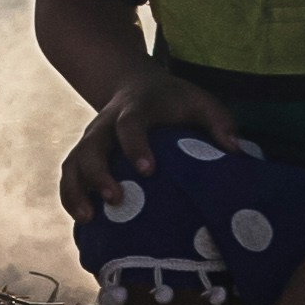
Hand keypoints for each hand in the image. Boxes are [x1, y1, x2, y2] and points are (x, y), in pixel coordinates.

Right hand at [56, 61, 251, 217]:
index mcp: (135, 108)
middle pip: (92, 147)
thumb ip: (219, 122)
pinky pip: (69, 175)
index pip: (130, 125)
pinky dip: (70, 197)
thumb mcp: (199, 101)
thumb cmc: (173, 100)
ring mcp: (91, 139)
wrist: (132, 84)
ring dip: (76, 190)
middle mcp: (106, 123)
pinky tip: (83, 220)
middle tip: (114, 199)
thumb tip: (235, 150)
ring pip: (73, 163)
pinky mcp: (83, 154)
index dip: (135, 146)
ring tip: (88, 218)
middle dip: (98, 174)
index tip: (147, 171)